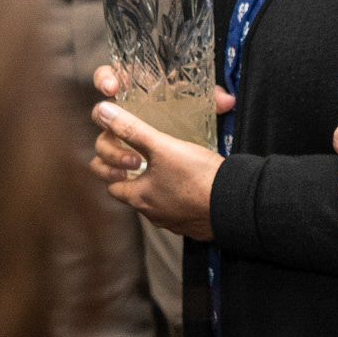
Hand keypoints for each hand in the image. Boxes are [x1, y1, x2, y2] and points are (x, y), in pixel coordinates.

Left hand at [88, 64, 231, 242]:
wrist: (235, 203)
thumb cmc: (198, 176)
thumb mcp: (162, 147)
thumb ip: (131, 129)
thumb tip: (102, 113)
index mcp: (138, 197)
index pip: (110, 184)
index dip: (114, 166)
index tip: (132, 154)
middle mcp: (151, 213)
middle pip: (131, 195)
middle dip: (134, 178)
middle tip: (146, 161)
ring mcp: (172, 221)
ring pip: (155, 203)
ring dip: (157, 187)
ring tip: (171, 169)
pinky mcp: (192, 223)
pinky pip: (177, 210)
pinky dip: (178, 197)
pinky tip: (191, 184)